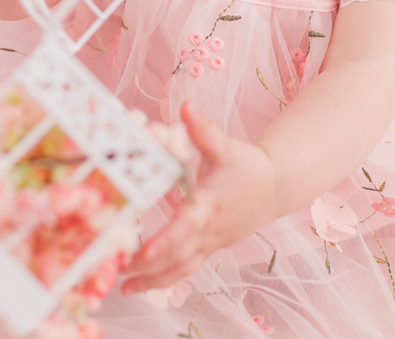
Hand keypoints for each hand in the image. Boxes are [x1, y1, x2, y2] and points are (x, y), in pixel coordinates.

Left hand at [120, 101, 278, 294]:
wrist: (275, 187)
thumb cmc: (249, 165)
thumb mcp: (226, 146)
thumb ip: (203, 129)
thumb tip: (186, 105)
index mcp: (211, 204)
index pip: (186, 227)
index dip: (164, 241)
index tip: (142, 252)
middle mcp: (210, 229)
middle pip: (179, 256)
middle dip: (149, 267)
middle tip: (119, 272)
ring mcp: (211, 242)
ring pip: (183, 269)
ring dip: (155, 281)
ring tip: (127, 289)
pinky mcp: (211, 247)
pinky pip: (187, 269)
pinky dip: (166, 279)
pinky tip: (144, 285)